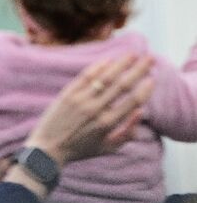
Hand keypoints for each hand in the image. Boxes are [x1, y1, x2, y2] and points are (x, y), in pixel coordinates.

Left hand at [24, 55, 154, 166]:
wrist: (48, 148)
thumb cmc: (81, 149)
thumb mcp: (109, 148)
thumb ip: (128, 132)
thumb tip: (140, 112)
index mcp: (108, 124)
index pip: (133, 102)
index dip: (146, 89)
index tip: (153, 78)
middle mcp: (95, 110)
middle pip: (122, 85)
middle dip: (139, 70)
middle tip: (150, 58)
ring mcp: (80, 100)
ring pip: (105, 77)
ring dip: (121, 64)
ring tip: (133, 54)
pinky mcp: (67, 94)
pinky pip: (85, 76)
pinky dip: (98, 67)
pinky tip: (109, 60)